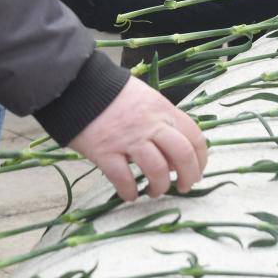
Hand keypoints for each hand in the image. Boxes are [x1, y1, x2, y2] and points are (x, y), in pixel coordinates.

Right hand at [66, 76, 207, 202]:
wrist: (77, 84)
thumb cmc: (112, 93)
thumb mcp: (146, 98)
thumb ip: (162, 120)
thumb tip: (174, 153)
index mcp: (163, 109)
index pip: (194, 137)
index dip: (200, 159)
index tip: (197, 172)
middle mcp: (150, 124)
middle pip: (183, 155)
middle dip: (188, 177)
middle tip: (182, 188)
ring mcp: (128, 139)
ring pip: (158, 170)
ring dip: (160, 187)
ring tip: (154, 191)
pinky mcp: (105, 152)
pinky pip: (124, 179)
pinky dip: (129, 192)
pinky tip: (129, 194)